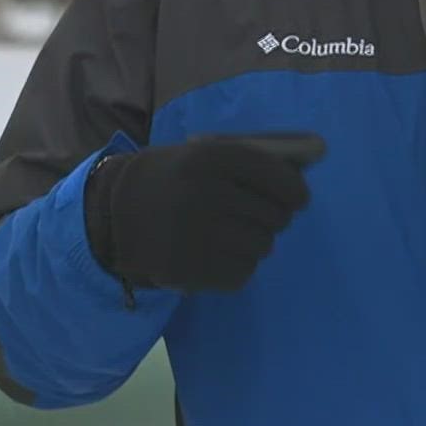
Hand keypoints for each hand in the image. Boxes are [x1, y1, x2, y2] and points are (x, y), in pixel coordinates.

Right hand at [84, 137, 313, 292]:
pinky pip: (242, 272)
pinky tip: (213, 253)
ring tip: (228, 233)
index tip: (297, 199)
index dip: (294, 190)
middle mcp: (206, 193)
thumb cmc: (173, 178)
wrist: (115, 214)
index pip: (279, 177)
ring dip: (255, 242)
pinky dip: (236, 266)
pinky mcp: (191, 270)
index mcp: (211, 157)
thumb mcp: (204, 153)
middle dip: (272, 217)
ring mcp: (198, 235)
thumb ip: (252, 161)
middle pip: (276, 216)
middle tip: (251, 215)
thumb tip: (310, 165)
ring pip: (263, 246)